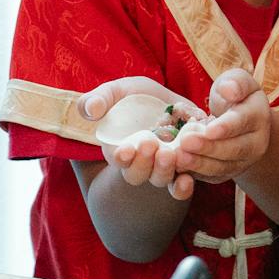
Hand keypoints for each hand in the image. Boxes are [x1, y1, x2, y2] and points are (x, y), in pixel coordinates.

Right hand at [81, 76, 194, 200]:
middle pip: (138, 175)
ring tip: (170, 154)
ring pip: (161, 179)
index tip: (125, 149)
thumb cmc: (131, 96)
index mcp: (120, 149)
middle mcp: (141, 163)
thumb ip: (97, 100)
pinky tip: (187, 178)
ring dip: (164, 170)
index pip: (119, 159)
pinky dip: (183, 186)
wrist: (162, 99)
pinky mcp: (184, 163)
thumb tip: (91, 110)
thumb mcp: (114, 92)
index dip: (121, 157)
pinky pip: (182, 183)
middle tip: (149, 144)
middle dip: (143, 163)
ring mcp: (163, 165)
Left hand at [175, 68, 271, 184]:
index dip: (226, 127)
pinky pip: (214, 177)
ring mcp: (244, 161)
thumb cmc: (234, 94)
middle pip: (234, 149)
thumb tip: (230, 91)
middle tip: (185, 143)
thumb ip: (235, 82)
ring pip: (223, 167)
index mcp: (258, 116)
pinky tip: (179, 168)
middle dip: (209, 148)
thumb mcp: (236, 80)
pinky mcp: (229, 172)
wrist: (240, 118)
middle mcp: (256, 142)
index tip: (208, 129)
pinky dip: (197, 174)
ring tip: (179, 158)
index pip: (243, 122)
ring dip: (200, 164)